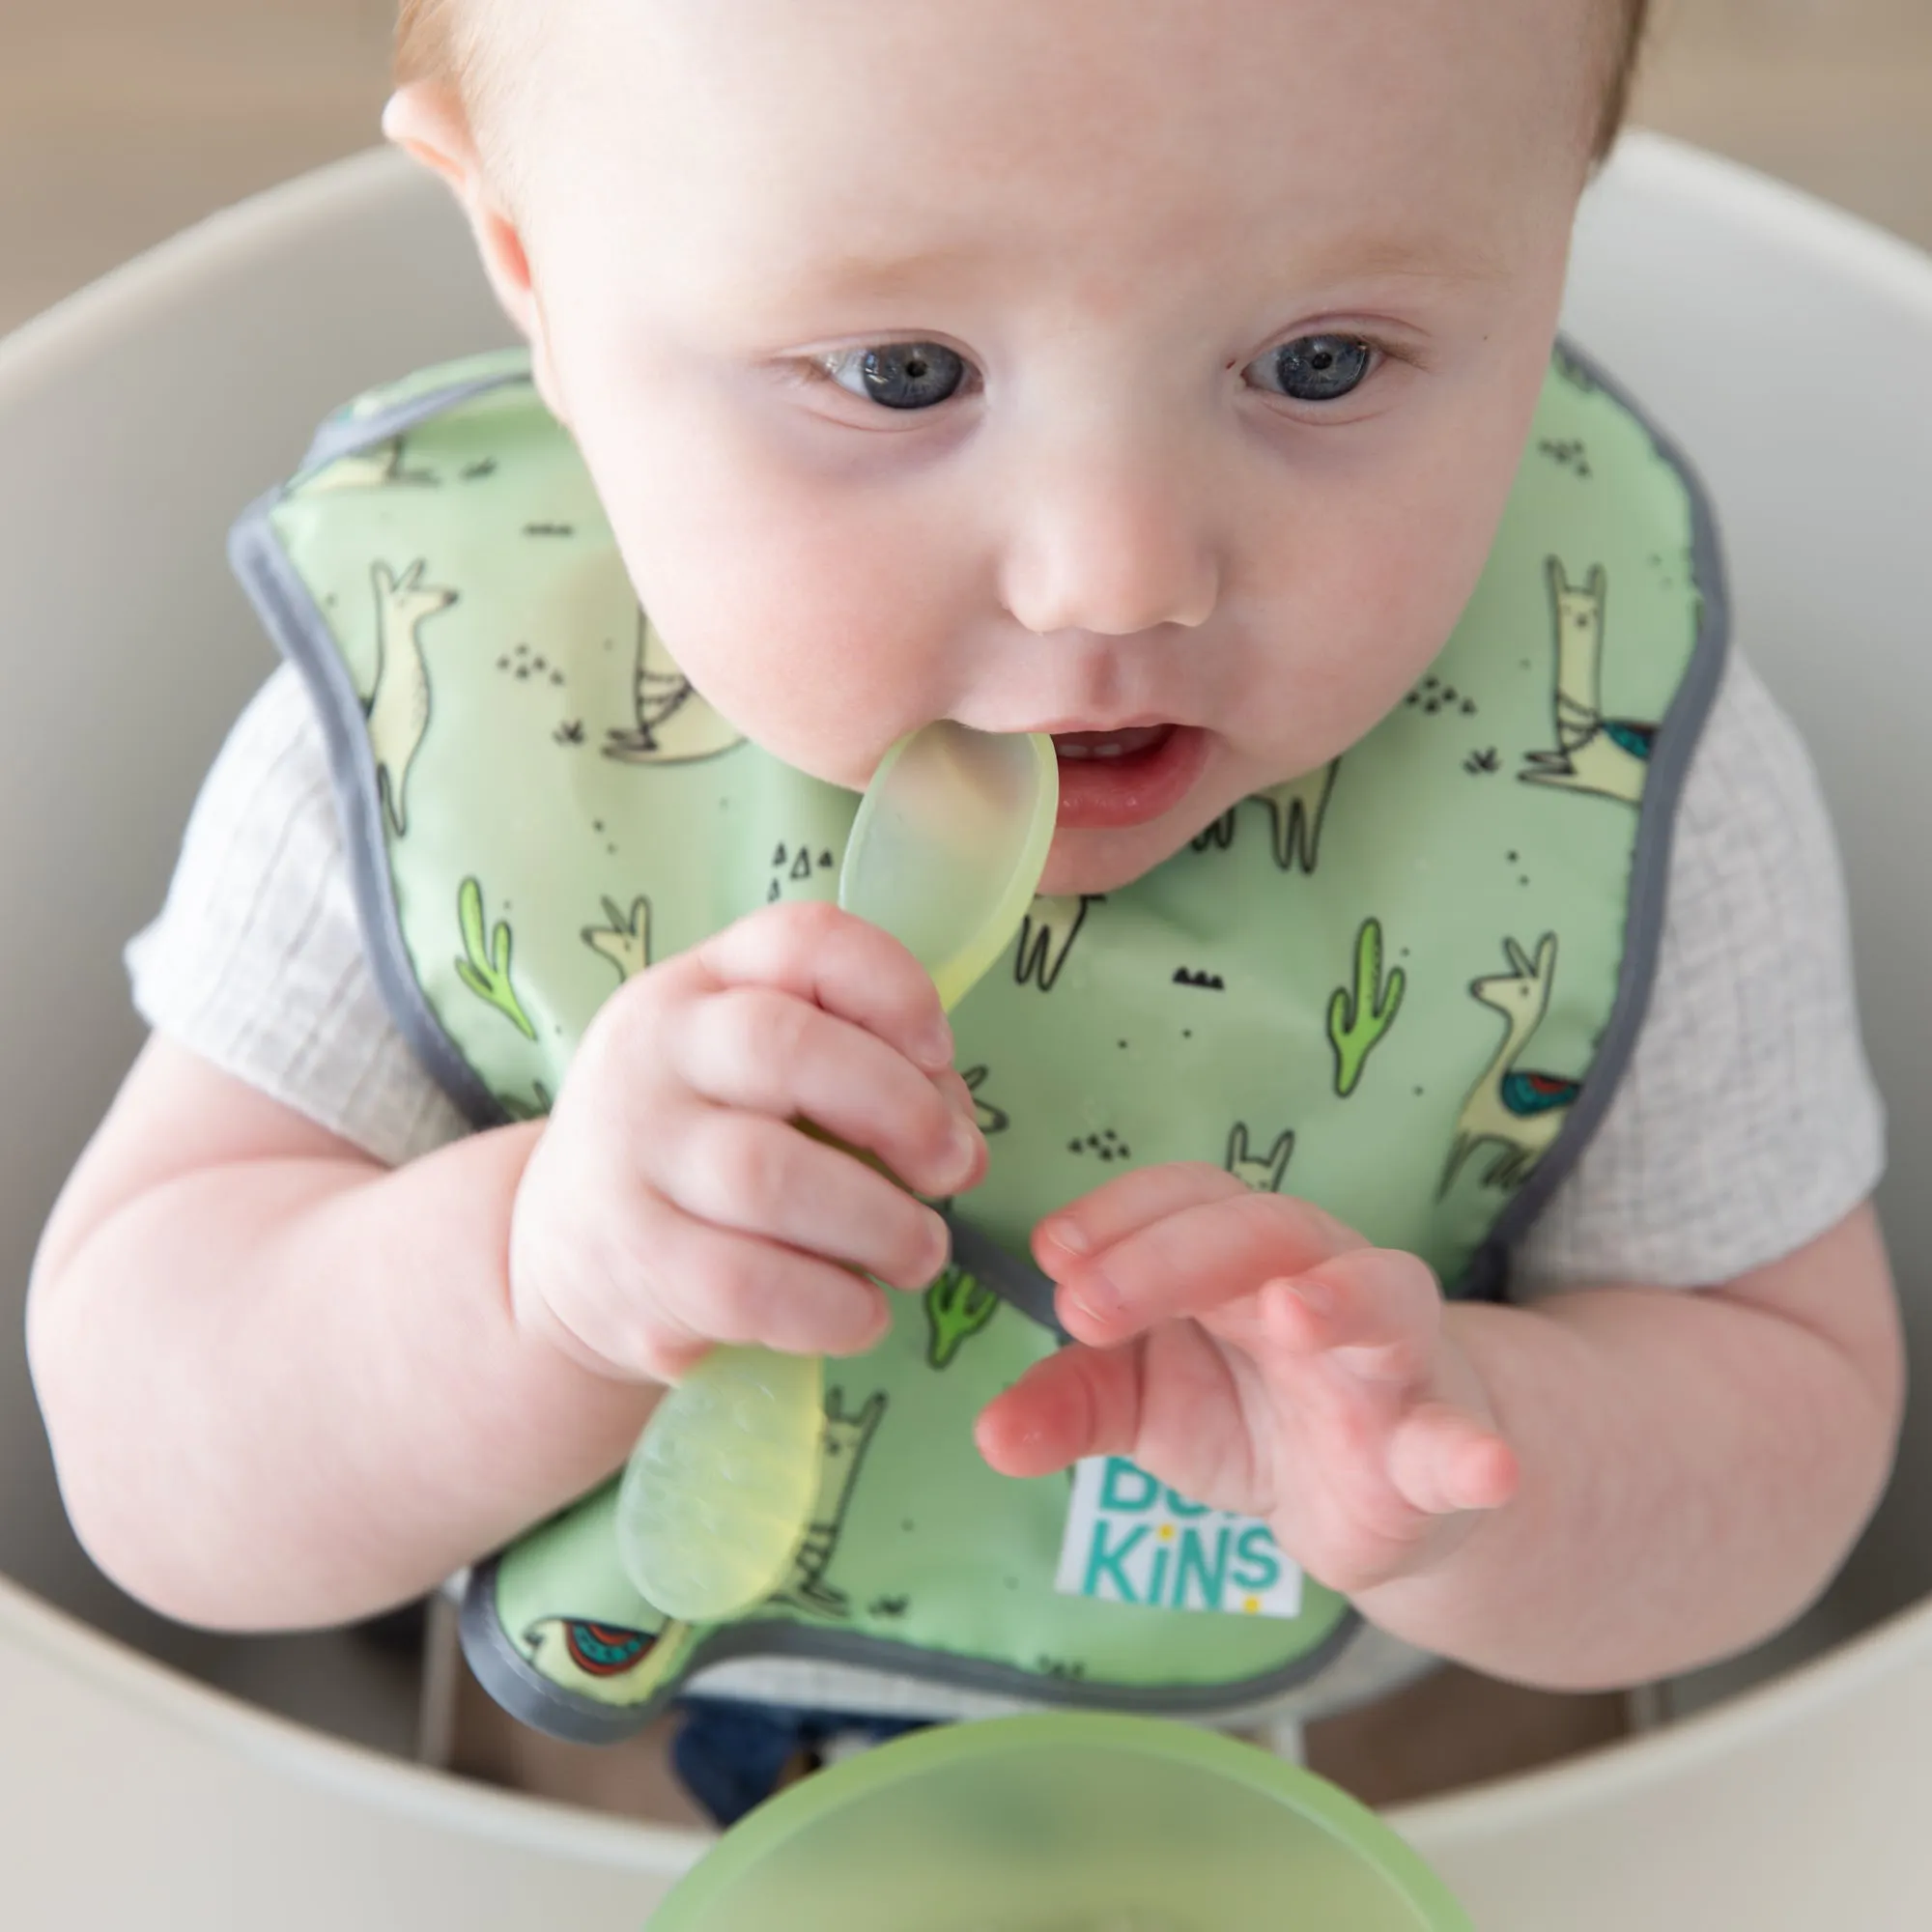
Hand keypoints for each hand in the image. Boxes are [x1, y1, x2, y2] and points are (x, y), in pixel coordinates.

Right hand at [509, 901, 985, 1381]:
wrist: (558, 1255)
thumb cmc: (698, 1149)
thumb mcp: (753, 1081)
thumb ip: (863, 1078)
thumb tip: (960, 1144)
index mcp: (698, 988)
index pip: (800, 941)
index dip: (893, 986)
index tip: (941, 1051)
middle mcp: (653, 1054)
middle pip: (786, 1049)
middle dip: (899, 1109)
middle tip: (951, 1168)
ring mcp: (630, 1157)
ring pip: (769, 1176)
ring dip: (879, 1224)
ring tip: (921, 1252)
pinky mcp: (633, 1264)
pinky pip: (747, 1284)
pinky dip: (831, 1305)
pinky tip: (863, 1312)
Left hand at [975, 1164, 1517, 1594]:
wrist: (1375, 1492)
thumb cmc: (1253, 1411)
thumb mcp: (1147, 1407)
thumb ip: (1072, 1404)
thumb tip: (988, 1436)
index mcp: (1237, 1254)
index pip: (1183, 1198)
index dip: (1117, 1216)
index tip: (1050, 1256)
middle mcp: (1317, 1277)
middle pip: (1258, 1228)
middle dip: (1171, 1256)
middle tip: (1086, 1307)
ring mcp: (1387, 1357)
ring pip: (1378, 1293)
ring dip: (1338, 1296)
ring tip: (1290, 1314)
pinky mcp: (1433, 1446)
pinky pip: (1460, 1439)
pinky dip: (1475, 1453)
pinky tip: (1486, 1467)